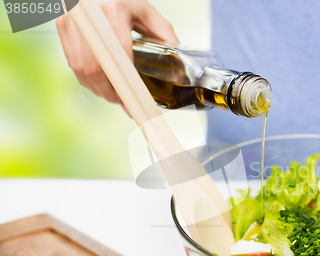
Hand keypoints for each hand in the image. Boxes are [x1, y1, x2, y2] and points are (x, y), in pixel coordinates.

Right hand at [56, 0, 178, 111]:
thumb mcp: (147, 11)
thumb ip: (163, 34)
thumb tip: (176, 60)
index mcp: (115, 10)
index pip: (119, 58)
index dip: (125, 84)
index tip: (133, 100)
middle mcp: (90, 15)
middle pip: (95, 69)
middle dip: (109, 93)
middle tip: (123, 102)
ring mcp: (73, 21)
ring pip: (81, 69)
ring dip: (97, 89)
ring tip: (113, 95)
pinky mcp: (63, 26)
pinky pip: (72, 63)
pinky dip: (86, 78)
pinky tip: (100, 83)